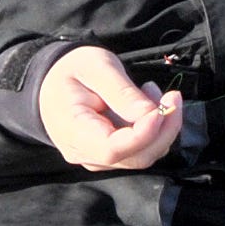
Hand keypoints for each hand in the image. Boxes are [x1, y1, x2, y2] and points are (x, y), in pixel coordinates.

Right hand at [38, 44, 183, 170]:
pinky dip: (155, 130)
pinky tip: (147, 104)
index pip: (112, 149)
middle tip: (172, 95)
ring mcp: (98, 158)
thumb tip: (151, 114)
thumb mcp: (95, 67)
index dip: (144, 134)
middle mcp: (85, 153)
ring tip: (152, 91)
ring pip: (143, 155)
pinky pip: (141, 150)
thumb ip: (121, 92)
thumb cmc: (71, 70)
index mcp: (72, 131)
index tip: (163, 108)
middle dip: (164, 129)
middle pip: (136, 157)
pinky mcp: (111, 156)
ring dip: (161, 127)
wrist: (52, 82)